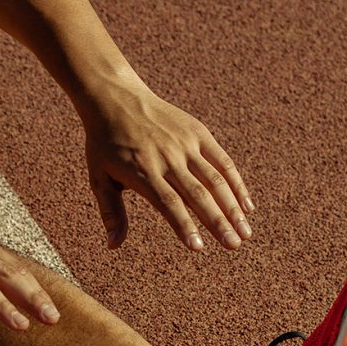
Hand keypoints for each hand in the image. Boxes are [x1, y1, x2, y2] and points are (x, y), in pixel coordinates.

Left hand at [82, 79, 252, 251]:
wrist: (115, 98)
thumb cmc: (104, 144)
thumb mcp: (99, 178)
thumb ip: (111, 213)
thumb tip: (113, 246)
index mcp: (143, 172)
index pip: (168, 204)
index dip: (184, 226)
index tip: (198, 248)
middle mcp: (167, 158)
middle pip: (198, 195)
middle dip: (218, 223)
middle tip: (233, 246)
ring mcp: (185, 144)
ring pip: (215, 180)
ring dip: (233, 207)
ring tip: (245, 233)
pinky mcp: (197, 133)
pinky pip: (222, 160)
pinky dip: (237, 183)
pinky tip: (247, 206)